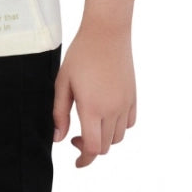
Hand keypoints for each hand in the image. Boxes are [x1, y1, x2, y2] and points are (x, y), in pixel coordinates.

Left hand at [53, 26, 136, 167]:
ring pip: (118, 137)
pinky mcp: (133, 96)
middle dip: (90, 148)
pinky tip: (107, 115)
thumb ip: (59, 112)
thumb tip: (58, 138)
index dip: (83, 159)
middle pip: (105, 146)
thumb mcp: (63, 82)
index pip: (92, 148)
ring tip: (91, 123)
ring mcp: (125, 103)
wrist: (106, 32)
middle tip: (75, 136)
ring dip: (105, 138)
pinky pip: (130, 123)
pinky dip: (119, 127)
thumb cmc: (81, 53)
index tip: (76, 160)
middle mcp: (112, 110)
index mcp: (92, 108)